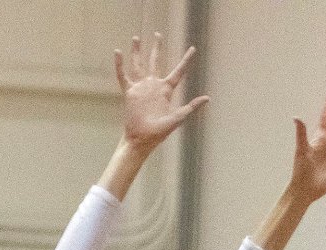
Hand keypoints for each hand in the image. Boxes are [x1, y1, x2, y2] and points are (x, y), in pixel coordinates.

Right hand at [114, 33, 208, 152]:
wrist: (141, 139)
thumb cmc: (159, 132)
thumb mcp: (177, 118)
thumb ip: (191, 107)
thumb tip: (207, 98)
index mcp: (166, 91)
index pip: (178, 72)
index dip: (186, 60)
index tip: (193, 48)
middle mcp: (153, 86)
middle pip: (155, 62)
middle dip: (157, 48)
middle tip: (157, 34)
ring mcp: (140, 88)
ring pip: (139, 64)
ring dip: (137, 52)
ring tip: (136, 37)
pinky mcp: (129, 92)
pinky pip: (123, 75)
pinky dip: (120, 65)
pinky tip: (118, 52)